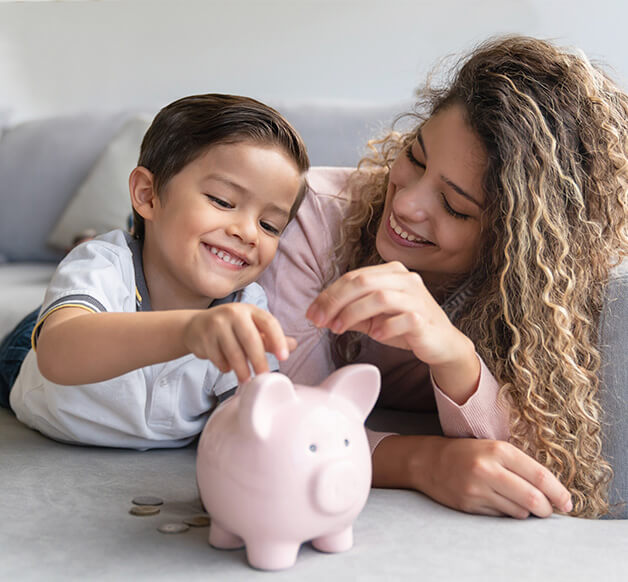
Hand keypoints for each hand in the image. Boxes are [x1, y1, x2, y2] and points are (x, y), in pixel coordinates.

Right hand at [183, 304, 295, 382]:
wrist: (196, 326)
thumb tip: (293, 345)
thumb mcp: (252, 328)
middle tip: (264, 376)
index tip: (284, 357)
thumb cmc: (231, 328)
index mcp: (250, 310)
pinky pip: (218, 358)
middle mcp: (233, 313)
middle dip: (259, 361)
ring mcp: (217, 324)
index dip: (278, 340)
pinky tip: (227, 367)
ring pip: (233, 352)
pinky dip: (225, 367)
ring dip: (241, 370)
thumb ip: (270, 338)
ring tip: (246, 380)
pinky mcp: (203, 337)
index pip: (269, 322)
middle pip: (250, 339)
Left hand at [306, 261, 465, 366]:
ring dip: (353, 314)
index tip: (312, 313)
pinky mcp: (425, 318)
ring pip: (379, 297)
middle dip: (335, 301)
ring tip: (339, 329)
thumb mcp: (373, 317)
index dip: (329, 294)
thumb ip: (351, 313)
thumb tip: (321, 314)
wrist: (441, 343)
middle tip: (320, 320)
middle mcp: (405, 279)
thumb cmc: (406, 327)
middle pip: (362, 281)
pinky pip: (402, 318)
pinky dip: (384, 327)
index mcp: (391, 272)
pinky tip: (376, 335)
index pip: (353, 277)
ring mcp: (417, 297)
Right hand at [419, 437, 572, 518]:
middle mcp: (488, 469)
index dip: (559, 493)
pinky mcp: (469, 505)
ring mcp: (477, 489)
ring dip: (526, 512)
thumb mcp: (494, 448)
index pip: (540, 477)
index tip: (568, 503)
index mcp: (499, 450)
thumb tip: (552, 491)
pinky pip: (500, 517)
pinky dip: (507, 514)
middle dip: (546, 509)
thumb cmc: (467, 452)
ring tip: (521, 503)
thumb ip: (521, 465)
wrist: (429, 461)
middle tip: (549, 510)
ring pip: (519, 512)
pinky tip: (500, 503)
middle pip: (533, 499)